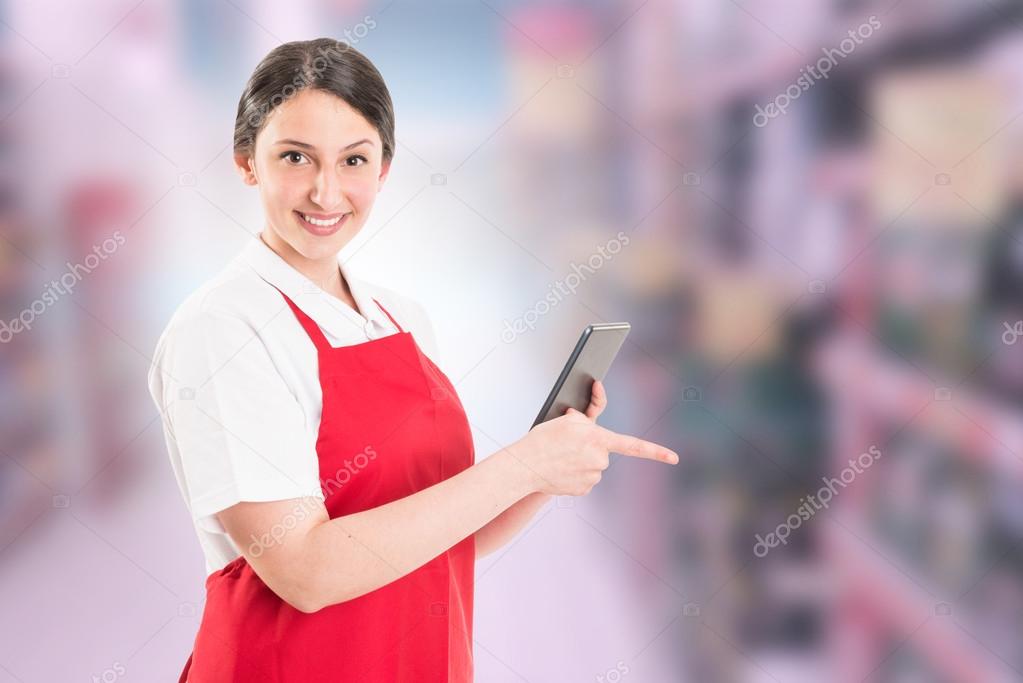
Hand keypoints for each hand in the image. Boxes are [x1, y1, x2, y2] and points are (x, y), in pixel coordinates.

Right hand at [508, 380, 678, 496]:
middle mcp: (599, 459)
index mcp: (598, 438)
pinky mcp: (583, 490)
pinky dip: (573, 475)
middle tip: (565, 445)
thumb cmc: (542, 440)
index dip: (656, 452)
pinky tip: (559, 471)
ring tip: (559, 459)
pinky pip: (584, 479)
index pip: (634, 445)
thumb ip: (585, 421)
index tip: (674, 459)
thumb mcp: (565, 419)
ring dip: (580, 462)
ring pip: (593, 466)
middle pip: (602, 452)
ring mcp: (592, 477)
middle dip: (588, 448)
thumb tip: (590, 432)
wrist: (524, 465)